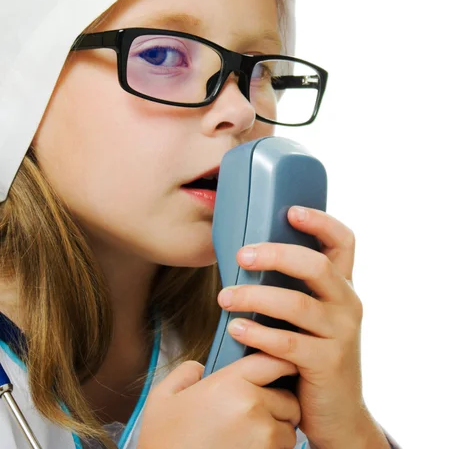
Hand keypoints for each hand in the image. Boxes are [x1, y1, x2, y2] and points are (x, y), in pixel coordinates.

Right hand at [137, 352, 300, 448]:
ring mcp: (263, 437)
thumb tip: (201, 369)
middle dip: (279, 405)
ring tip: (250, 437)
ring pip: (289, 429)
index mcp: (229, 382)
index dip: (280, 363)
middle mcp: (251, 405)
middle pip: (288, 398)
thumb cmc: (164, 443)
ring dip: (278, 431)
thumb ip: (186, 372)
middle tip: (258, 413)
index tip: (280, 369)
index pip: (273, 361)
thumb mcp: (163, 397)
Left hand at [217, 206, 377, 448]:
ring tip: (225, 297)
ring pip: (297, 304)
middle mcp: (348, 304)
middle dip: (276, 255)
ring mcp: (342, 334)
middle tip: (241, 255)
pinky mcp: (328, 363)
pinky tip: (235, 328)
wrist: (338, 414)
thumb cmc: (313, 354)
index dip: (320, 221)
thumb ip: (292, 287)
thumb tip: (245, 256)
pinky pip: (288, 343)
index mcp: (342, 286)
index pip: (344, 241)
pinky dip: (258, 333)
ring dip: (255, 297)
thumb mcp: (312, 316)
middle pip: (316, 265)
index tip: (291, 210)